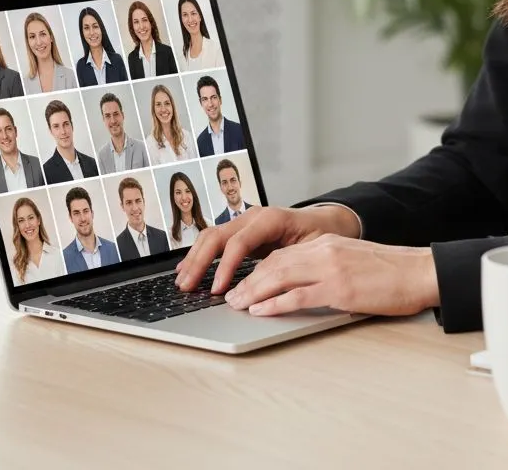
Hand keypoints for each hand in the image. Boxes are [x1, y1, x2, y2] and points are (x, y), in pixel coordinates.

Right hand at [175, 205, 360, 293]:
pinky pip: (215, 240)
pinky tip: (187, 269)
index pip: (240, 242)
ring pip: (211, 236)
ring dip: (194, 259)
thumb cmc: (321, 235)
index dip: (226, 266)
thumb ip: (291, 263)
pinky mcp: (241, 231)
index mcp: (272, 218)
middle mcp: (254, 216)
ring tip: (182, 282)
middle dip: (200, 262)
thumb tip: (273, 286)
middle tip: (187, 287)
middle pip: (218, 235)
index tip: (218, 290)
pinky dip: (199, 254)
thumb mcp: (313, 249)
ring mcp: (245, 222)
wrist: (326, 222)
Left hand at [223, 235, 440, 316]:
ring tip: (237, 304)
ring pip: (280, 276)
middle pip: (275, 262)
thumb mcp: (354, 261)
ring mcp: (332, 269)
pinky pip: (298, 296)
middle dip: (249, 280)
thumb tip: (303, 286)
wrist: (421, 272)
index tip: (243, 282)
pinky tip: (261, 310)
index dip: (258, 269)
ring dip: (254, 291)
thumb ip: (329, 267)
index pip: (283, 253)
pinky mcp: (340, 288)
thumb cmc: (393, 272)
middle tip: (231, 296)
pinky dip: (275, 303)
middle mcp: (326, 251)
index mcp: (329, 243)